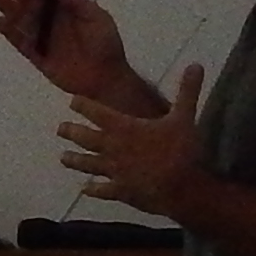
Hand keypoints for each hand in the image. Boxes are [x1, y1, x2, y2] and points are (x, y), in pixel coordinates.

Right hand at [0, 0, 134, 102]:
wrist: (106, 77)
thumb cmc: (105, 44)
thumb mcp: (96, 17)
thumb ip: (75, 3)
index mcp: (67, 11)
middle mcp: (52, 23)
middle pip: (29, 4)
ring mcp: (43, 40)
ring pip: (21, 21)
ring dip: (7, 8)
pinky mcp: (37, 57)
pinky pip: (21, 44)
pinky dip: (11, 33)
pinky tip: (0, 22)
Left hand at [56, 64, 204, 216]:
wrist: (181, 188)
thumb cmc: (181, 150)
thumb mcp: (184, 116)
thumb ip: (187, 90)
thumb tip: (196, 64)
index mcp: (125, 128)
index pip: (97, 113)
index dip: (83, 106)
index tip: (72, 101)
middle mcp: (113, 148)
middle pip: (86, 138)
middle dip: (72, 132)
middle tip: (60, 129)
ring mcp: (115, 172)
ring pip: (88, 164)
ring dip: (75, 161)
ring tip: (62, 157)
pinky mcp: (121, 191)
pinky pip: (102, 190)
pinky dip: (92, 190)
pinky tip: (84, 189)